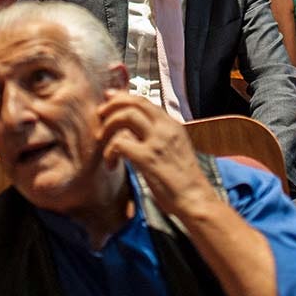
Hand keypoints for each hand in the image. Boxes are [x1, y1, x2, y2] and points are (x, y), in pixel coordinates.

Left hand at [97, 92, 217, 217]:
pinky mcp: (148, 158)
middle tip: (100, 115)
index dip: (124, 97)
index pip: (145, 101)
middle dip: (113, 105)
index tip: (110, 99)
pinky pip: (119, 143)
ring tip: (102, 141)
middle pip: (135, 102)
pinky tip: (111, 164)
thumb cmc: (183, 180)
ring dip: (108, 126)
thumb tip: (132, 132)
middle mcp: (166, 128)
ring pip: (126, 116)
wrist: (195, 198)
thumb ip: (157, 137)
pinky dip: (109, 152)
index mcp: (172, 125)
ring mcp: (157, 141)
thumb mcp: (174, 149)